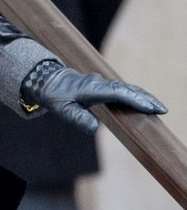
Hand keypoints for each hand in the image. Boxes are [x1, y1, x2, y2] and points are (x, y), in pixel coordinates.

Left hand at [21, 60, 167, 134]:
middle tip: (162, 110)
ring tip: (159, 109)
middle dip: (145, 99)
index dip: (134, 99)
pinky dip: (136, 96)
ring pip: (127, 88)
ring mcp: (102, 83)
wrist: (48, 80)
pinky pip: (123, 90)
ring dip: (144, 97)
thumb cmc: (55, 95)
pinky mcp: (104, 87)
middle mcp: (99, 83)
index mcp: (91, 88)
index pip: (117, 92)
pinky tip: (146, 104)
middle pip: (127, 89)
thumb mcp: (61, 109)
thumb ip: (77, 118)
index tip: (149, 107)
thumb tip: (94, 129)